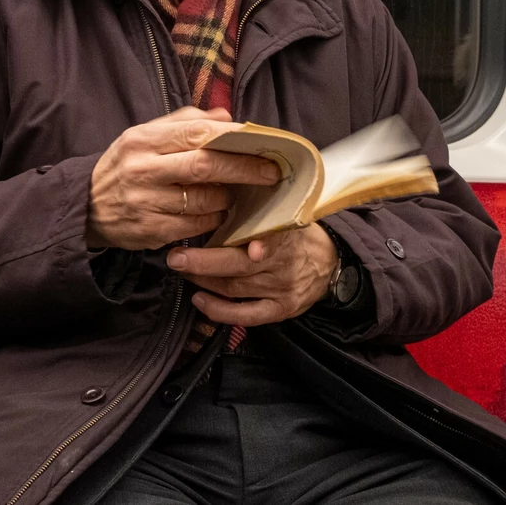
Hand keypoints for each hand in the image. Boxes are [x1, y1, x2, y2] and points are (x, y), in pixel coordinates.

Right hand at [87, 107, 282, 249]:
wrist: (85, 205)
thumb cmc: (125, 166)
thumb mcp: (144, 136)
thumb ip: (184, 123)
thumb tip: (226, 117)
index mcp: (142, 140)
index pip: (195, 133)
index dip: (234, 139)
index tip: (263, 145)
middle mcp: (141, 169)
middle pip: (204, 166)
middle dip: (244, 169)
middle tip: (270, 173)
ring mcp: (144, 202)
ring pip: (204, 200)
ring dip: (227, 198)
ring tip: (233, 195)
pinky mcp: (149, 230)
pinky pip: (195, 226)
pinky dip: (212, 219)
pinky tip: (214, 213)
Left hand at [167, 225, 339, 326]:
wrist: (329, 261)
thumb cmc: (292, 234)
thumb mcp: (281, 214)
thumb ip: (255, 212)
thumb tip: (215, 190)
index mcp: (284, 235)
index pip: (265, 236)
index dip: (249, 240)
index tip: (220, 233)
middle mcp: (283, 263)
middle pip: (237, 266)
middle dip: (202, 262)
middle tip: (175, 257)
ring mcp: (282, 289)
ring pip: (234, 289)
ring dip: (203, 281)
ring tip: (183, 271)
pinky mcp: (281, 309)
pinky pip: (246, 315)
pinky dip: (219, 310)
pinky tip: (200, 300)